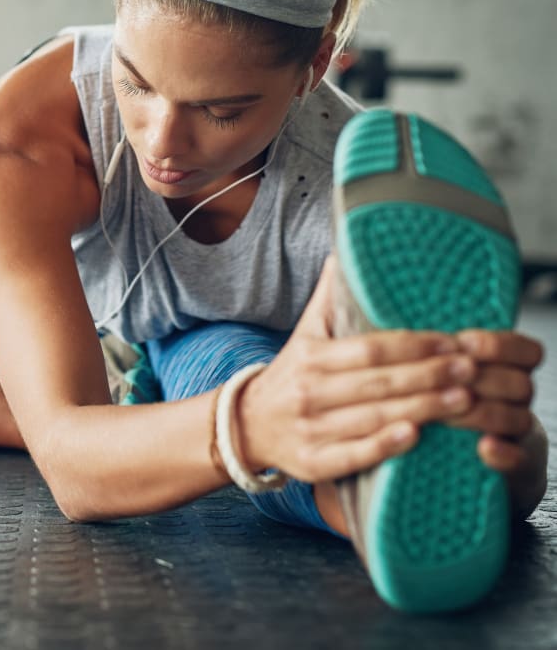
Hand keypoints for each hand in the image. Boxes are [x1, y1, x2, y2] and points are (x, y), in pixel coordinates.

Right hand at [237, 258, 541, 484]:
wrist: (246, 425)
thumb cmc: (291, 376)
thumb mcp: (305, 335)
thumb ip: (328, 299)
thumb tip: (346, 253)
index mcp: (311, 357)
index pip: (369, 348)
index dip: (412, 345)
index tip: (450, 341)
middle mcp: (309, 392)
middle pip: (377, 383)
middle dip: (429, 376)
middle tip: (470, 369)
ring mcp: (310, 429)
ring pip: (373, 418)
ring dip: (421, 409)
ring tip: (463, 400)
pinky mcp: (313, 463)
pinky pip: (354, 455)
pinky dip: (384, 446)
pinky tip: (416, 436)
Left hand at [442, 328, 541, 471]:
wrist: (447, 460)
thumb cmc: (433, 404)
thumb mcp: (434, 375)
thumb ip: (429, 355)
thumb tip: (398, 331)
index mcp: (503, 370)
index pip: (524, 351)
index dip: (497, 345)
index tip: (463, 343)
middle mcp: (515, 400)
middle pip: (519, 383)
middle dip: (481, 380)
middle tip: (445, 382)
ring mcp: (517, 434)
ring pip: (518, 418)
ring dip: (482, 413)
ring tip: (445, 414)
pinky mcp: (513, 468)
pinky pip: (518, 460)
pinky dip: (502, 453)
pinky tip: (484, 446)